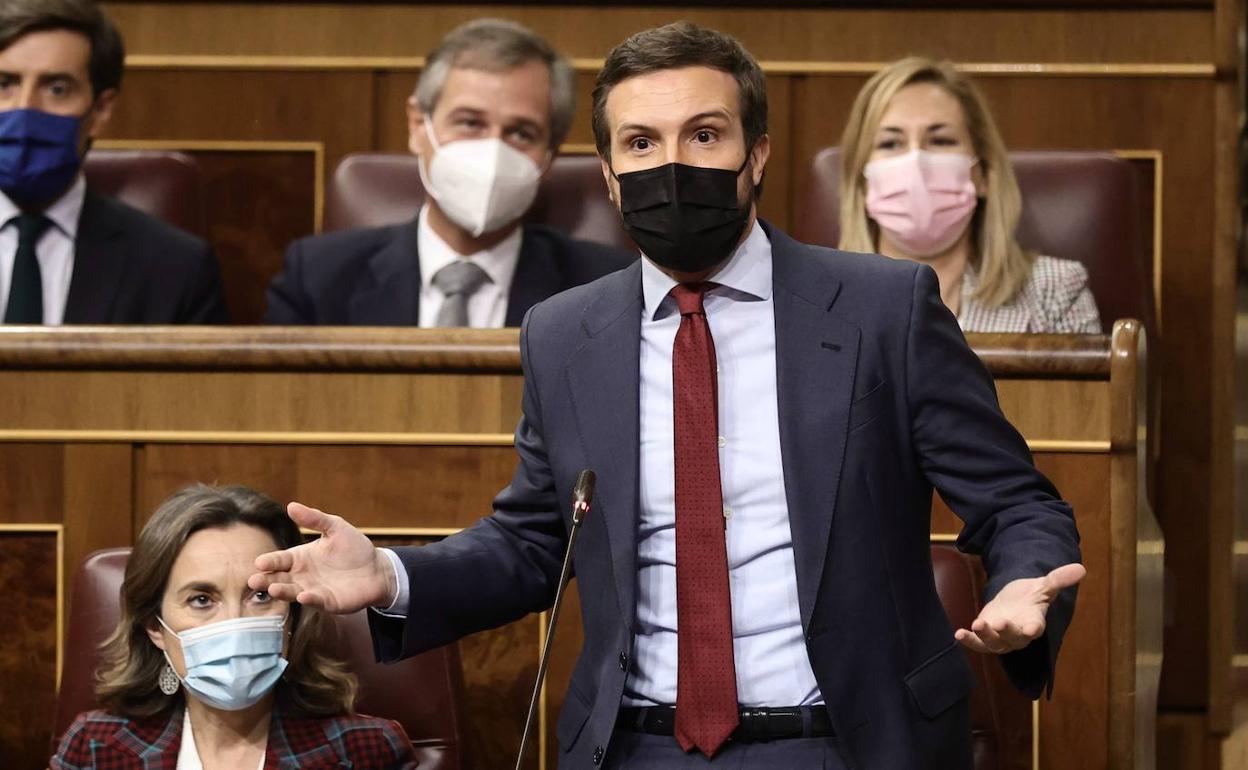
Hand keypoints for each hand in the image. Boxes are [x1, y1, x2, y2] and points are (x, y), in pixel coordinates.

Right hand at [248, 502, 396, 613]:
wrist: (377, 568)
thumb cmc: (354, 548)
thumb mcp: (335, 528)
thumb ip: (314, 519)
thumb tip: (291, 506)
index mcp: (300, 558)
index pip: (279, 560)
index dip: (269, 561)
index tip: (260, 562)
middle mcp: (302, 576)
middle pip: (279, 578)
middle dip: (266, 580)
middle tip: (255, 581)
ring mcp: (313, 590)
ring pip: (293, 592)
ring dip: (282, 591)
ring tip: (273, 589)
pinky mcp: (328, 602)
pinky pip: (315, 601)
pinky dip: (309, 599)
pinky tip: (303, 596)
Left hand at [954, 563, 1085, 654]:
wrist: (1013, 603)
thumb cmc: (1030, 597)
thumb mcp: (1042, 585)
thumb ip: (1058, 579)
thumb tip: (1080, 569)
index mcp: (1034, 622)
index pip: (1035, 628)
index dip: (1033, 628)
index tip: (1031, 629)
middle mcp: (1018, 635)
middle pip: (1013, 638)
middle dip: (1007, 632)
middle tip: (1001, 623)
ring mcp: (1001, 639)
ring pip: (994, 643)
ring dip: (984, 636)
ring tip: (976, 624)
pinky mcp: (985, 638)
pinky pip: (977, 644)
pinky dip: (968, 640)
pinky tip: (959, 634)